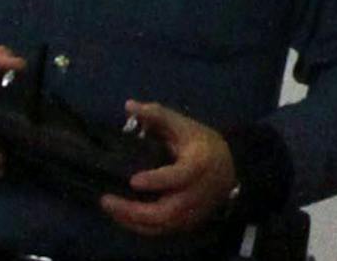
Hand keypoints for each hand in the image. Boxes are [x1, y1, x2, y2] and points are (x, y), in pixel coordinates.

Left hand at [100, 101, 238, 236]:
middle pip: (165, 211)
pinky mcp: (186, 223)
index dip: (157, 180)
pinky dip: (138, 226)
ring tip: (109, 206)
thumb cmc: (204, 144)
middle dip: (133, 210)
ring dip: (130, 220)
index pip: (178, 176)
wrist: (230, 169)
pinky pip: (159, 230)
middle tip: (106, 200)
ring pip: (159, 225)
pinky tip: (121, 216)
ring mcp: (192, 212)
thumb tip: (128, 105)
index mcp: (200, 165)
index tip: (133, 180)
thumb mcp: (185, 126)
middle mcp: (196, 193)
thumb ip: (158, 116)